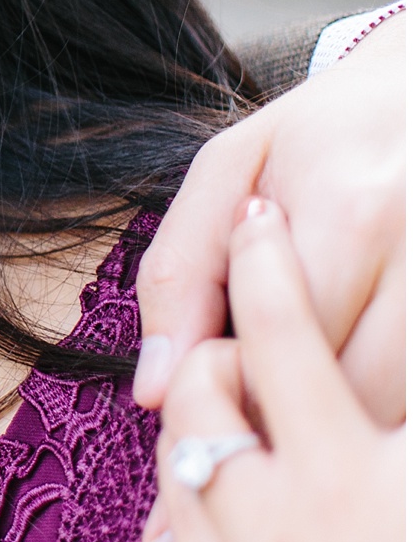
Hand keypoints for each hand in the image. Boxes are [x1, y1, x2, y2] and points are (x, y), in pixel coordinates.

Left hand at [135, 15, 403, 424]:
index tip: (219, 367)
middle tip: (261, 381)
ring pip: (394, 403)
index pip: (279, 346)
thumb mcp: (228, 171)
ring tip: (310, 371)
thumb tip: (153, 390)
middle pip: (346, 388)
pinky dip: (388, 394)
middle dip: (290, 403)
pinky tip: (356, 356)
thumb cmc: (318, 133)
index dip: (236, 378)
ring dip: (345, 408)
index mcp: (349, 213)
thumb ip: (179, 275)